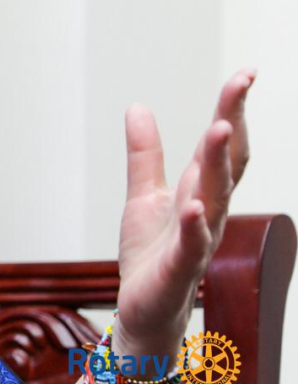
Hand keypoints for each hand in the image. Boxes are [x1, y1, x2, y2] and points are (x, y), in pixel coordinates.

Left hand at [113, 70, 254, 355]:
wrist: (143, 310)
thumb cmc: (151, 255)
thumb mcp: (144, 194)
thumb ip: (145, 154)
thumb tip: (137, 107)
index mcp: (200, 191)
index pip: (224, 146)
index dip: (233, 109)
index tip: (246, 73)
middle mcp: (207, 211)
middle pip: (226, 163)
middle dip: (233, 123)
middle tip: (240, 84)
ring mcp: (198, 240)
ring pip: (215, 197)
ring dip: (218, 163)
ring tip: (219, 128)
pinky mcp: (180, 268)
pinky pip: (192, 245)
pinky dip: (194, 226)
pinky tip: (194, 207)